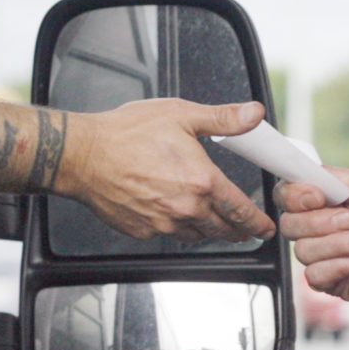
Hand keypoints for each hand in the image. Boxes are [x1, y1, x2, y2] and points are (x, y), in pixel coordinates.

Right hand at [59, 99, 276, 242]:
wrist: (84, 156)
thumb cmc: (126, 133)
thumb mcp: (182, 115)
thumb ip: (224, 119)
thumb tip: (254, 114)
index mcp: (202, 181)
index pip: (240, 210)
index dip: (257, 222)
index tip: (265, 228)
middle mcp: (186, 208)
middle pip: (223, 230)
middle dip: (239, 231)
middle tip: (246, 231)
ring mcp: (164, 224)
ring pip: (198, 235)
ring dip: (210, 231)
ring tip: (215, 225)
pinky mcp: (144, 231)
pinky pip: (170, 235)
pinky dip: (179, 228)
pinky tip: (177, 216)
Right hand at [277, 169, 348, 305]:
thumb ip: (331, 177)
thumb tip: (300, 171)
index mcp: (331, 199)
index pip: (288, 195)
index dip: (295, 196)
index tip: (317, 196)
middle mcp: (326, 226)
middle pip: (290, 225)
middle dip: (322, 222)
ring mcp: (331, 255)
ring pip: (303, 251)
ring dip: (338, 244)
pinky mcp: (337, 282)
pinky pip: (315, 276)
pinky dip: (339, 265)